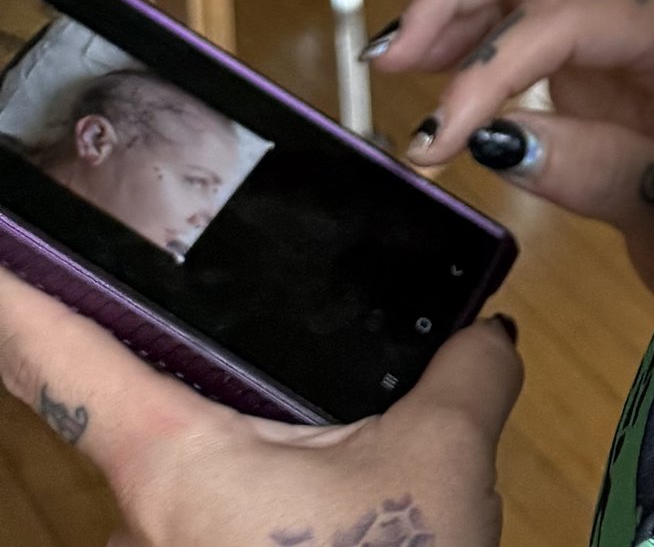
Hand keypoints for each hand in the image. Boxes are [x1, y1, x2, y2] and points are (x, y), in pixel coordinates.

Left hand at [0, 260, 517, 546]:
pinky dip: (271, 518)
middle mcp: (143, 524)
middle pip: (151, 426)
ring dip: (258, 475)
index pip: (64, 364)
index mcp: (174, 463)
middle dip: (229, 401)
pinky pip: (220, 535)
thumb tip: (485, 336)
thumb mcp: (440, 459)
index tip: (0, 254)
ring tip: (344, 476)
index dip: (20, 299)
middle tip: (303, 389)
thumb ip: (464, 371)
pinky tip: (339, 521)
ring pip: (197, 493)